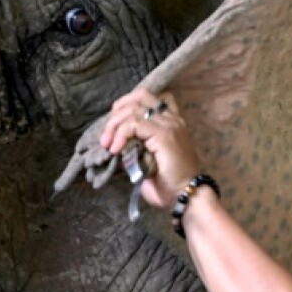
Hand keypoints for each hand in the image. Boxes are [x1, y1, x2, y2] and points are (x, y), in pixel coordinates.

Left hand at [101, 87, 202, 208]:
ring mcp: (169, 124)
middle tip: (106, 137)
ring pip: (134, 109)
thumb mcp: (147, 159)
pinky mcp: (164, 134)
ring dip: (114, 125)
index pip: (146, 98)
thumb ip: (135, 146)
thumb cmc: (168, 184)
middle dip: (116, 113)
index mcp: (171, 121)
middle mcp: (172, 118)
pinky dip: (121, 134)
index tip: (113, 128)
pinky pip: (135, 124)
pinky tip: (116, 149)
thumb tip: (116, 141)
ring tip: (107, 145)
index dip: (125, 106)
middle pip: (139, 96)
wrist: (186, 195)